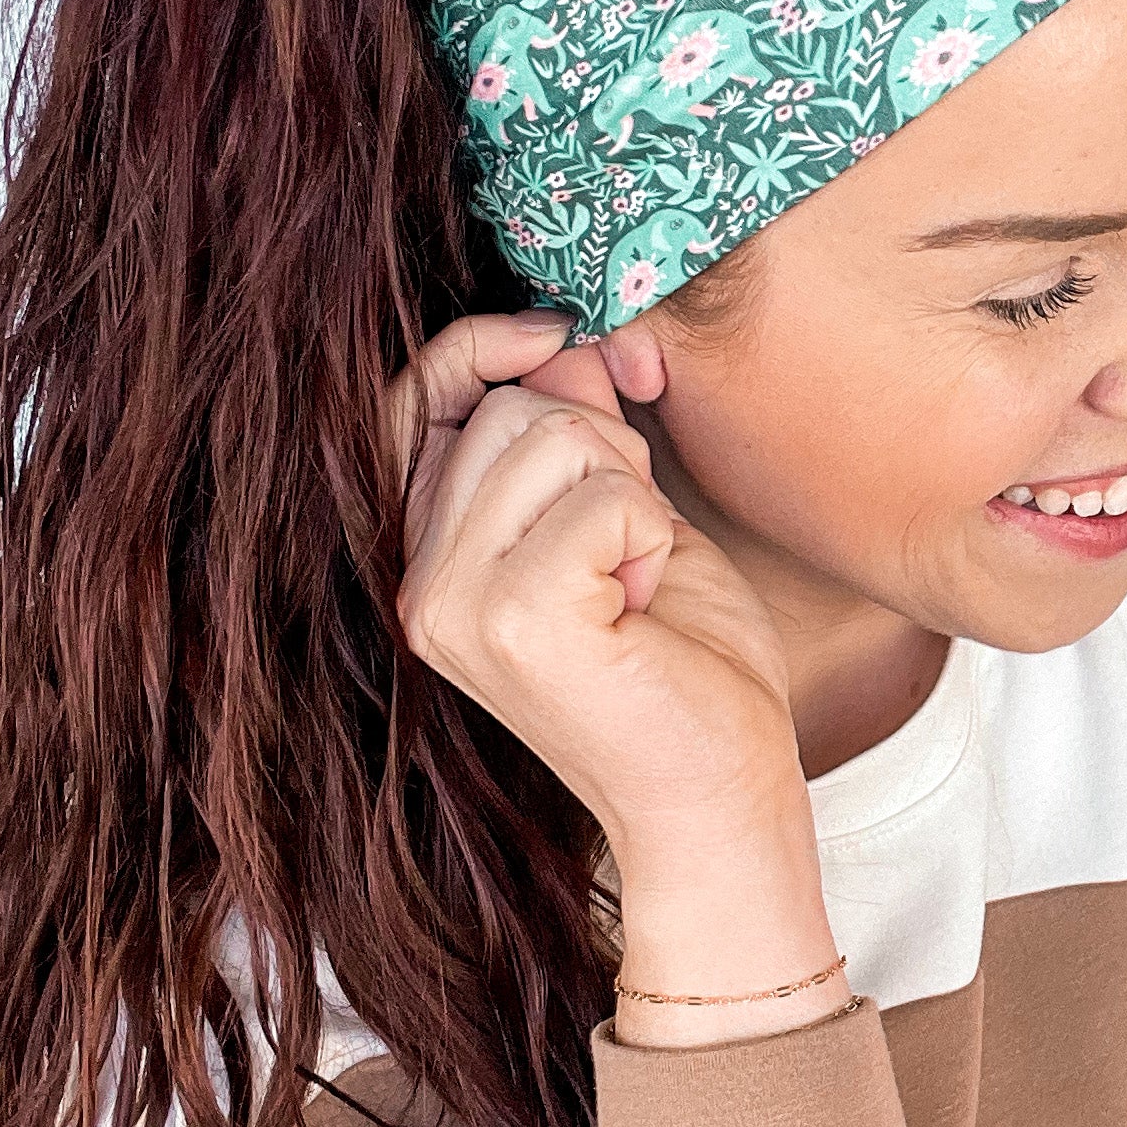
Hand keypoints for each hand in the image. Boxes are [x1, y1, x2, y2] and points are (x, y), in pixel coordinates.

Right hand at [390, 313, 843, 1042]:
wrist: (718, 791)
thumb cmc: (680, 663)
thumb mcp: (625, 516)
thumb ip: (580, 431)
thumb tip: (563, 339)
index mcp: (428, 561)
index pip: (409, 404)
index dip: (479, 347)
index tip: (556, 334)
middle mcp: (420, 585)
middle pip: (508, 409)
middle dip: (601, 448)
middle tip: (632, 545)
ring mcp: (456, 606)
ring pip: (554, 437)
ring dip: (630, 493)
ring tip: (635, 580)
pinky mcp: (515, 619)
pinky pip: (604, 494)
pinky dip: (651, 534)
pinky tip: (645, 604)